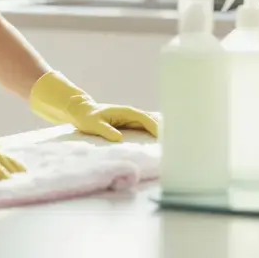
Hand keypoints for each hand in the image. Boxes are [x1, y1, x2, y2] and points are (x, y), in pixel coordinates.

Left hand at [29, 71, 160, 141]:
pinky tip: (162, 144)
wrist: (82, 112)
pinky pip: (148, 129)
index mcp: (127, 112)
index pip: (147, 120)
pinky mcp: (132, 125)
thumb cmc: (87, 118)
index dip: (157, 128)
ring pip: (153, 125)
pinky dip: (155, 135)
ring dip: (162, 133)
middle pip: (154, 121)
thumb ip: (106, 131)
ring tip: (173, 146)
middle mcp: (133, 114)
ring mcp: (133, 119)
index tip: (165, 139)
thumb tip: (119, 139)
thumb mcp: (94, 125)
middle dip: (165, 130)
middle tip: (176, 144)